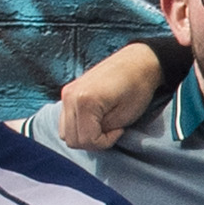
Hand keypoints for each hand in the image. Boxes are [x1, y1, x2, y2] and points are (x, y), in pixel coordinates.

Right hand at [53, 40, 171, 150]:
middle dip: (93, 141)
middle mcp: (70, 96)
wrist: (138, 62)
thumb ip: (102, 130)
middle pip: (71, 139)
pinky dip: (78, 127)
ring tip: (103, 126)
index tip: (119, 130)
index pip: (86, 140)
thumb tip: (91, 137)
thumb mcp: (123, 116)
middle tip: (111, 131)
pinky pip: (65, 121)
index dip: (105, 142)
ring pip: (65, 133)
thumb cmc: (137, 88)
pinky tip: (95, 120)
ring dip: (84, 135)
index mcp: (84, 101)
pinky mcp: (68, 92)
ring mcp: (66, 93)